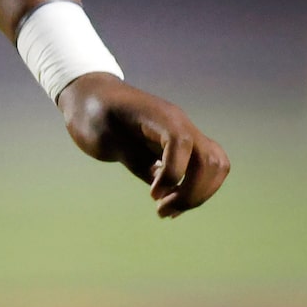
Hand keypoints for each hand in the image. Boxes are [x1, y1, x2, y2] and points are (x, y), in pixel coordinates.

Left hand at [56, 74, 230, 217]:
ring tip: (168, 211)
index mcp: (158, 115)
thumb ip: (135, 159)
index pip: (181, 143)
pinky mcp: (183, 145)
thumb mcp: (104, 138)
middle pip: (209, 160)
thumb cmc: (92, 114)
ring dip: (199, 193)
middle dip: (192, 192)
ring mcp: (185, 132)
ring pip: (216, 165)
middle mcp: (180, 123)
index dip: (173, 173)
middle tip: (162, 211)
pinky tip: (172, 202)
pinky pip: (205, 167)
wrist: (91, 96)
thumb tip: (163, 189)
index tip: (152, 194)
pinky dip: (195, 188)